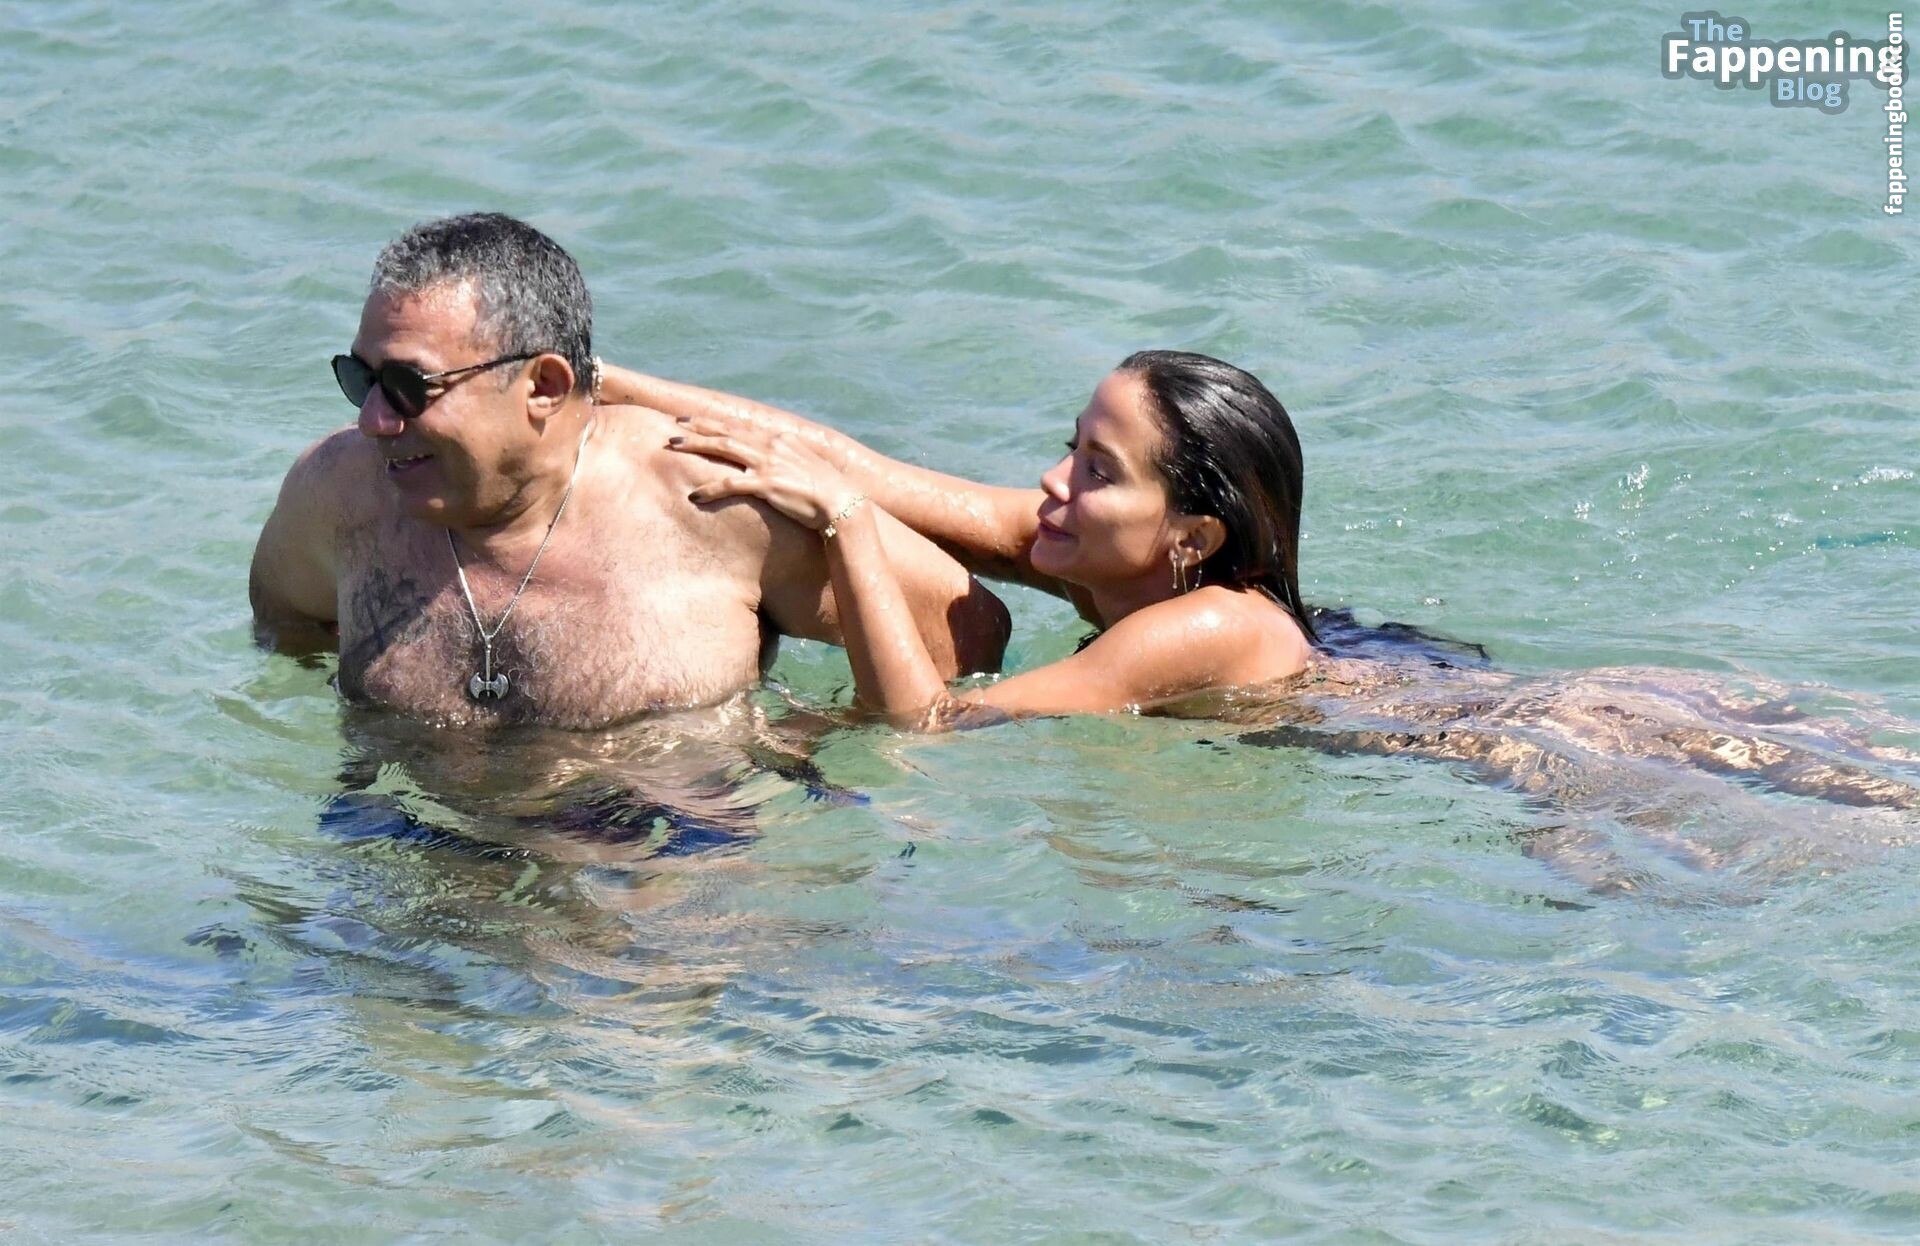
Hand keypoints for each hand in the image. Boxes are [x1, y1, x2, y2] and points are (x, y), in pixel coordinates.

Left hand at [667, 415, 859, 530]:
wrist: (842, 503)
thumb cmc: (826, 489)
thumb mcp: (806, 465)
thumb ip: (787, 459)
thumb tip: (775, 463)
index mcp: (780, 439)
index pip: (740, 426)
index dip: (715, 422)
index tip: (694, 420)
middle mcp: (772, 445)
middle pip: (727, 431)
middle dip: (698, 428)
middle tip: (675, 428)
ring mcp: (769, 463)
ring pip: (723, 448)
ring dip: (696, 445)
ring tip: (674, 447)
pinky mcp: (767, 484)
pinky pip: (731, 484)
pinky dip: (710, 488)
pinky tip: (694, 495)